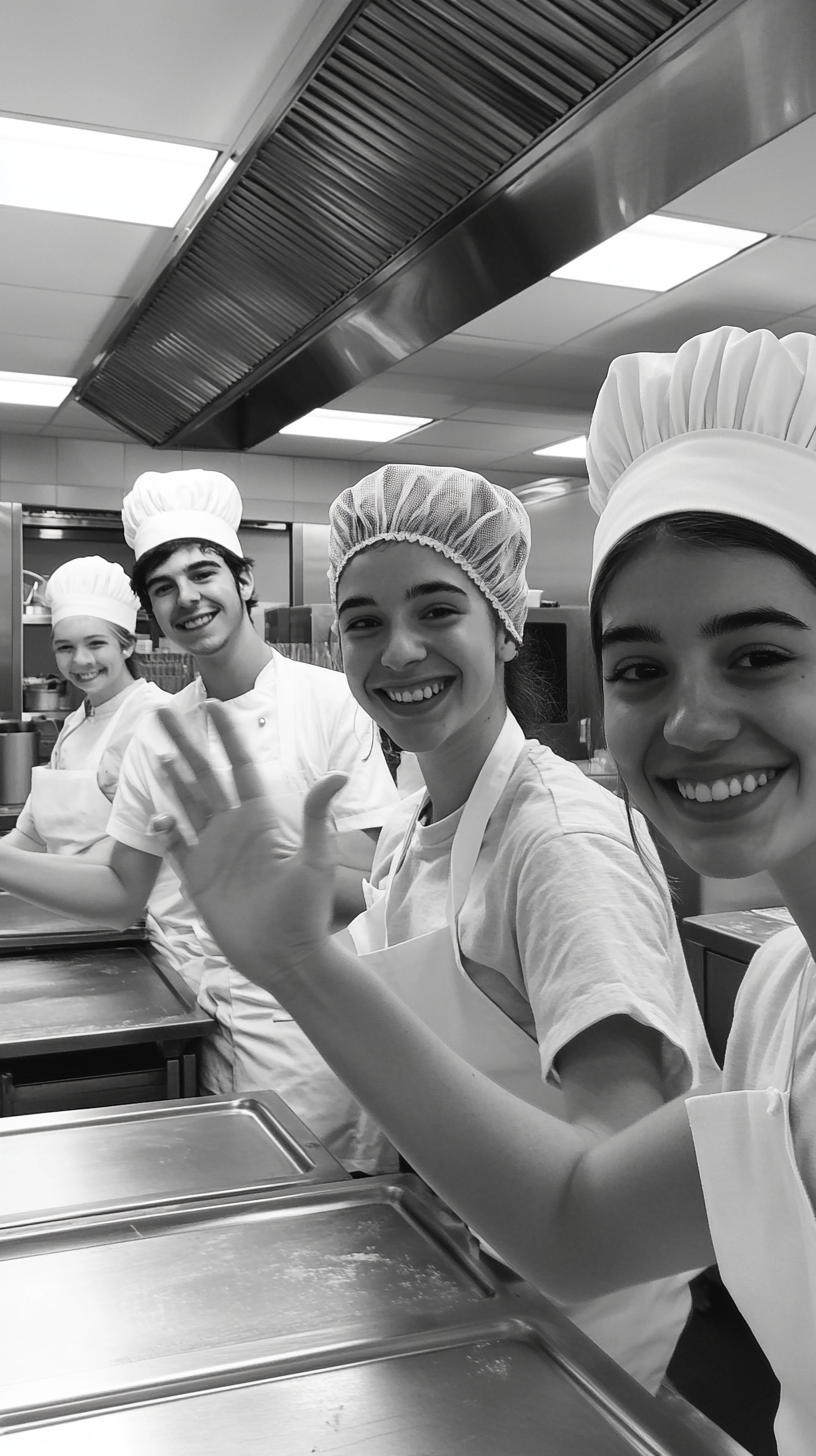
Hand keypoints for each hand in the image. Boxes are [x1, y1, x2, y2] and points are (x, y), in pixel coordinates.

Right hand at [154, 703, 347, 990]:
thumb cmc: (306, 913)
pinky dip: (164, 830)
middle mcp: (235, 828)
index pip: (240, 764)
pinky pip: (176, 847)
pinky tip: (155, 813)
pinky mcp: (199, 878)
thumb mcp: (316, 861)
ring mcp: (215, 852)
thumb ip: (317, 816)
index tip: (214, 704)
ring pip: (187, 804)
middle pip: (204, 775)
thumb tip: (338, 774)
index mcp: (261, 817)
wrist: (286, 959)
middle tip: (161, 713)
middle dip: (185, 743)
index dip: (227, 735)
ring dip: (172, 779)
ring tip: (156, 751)